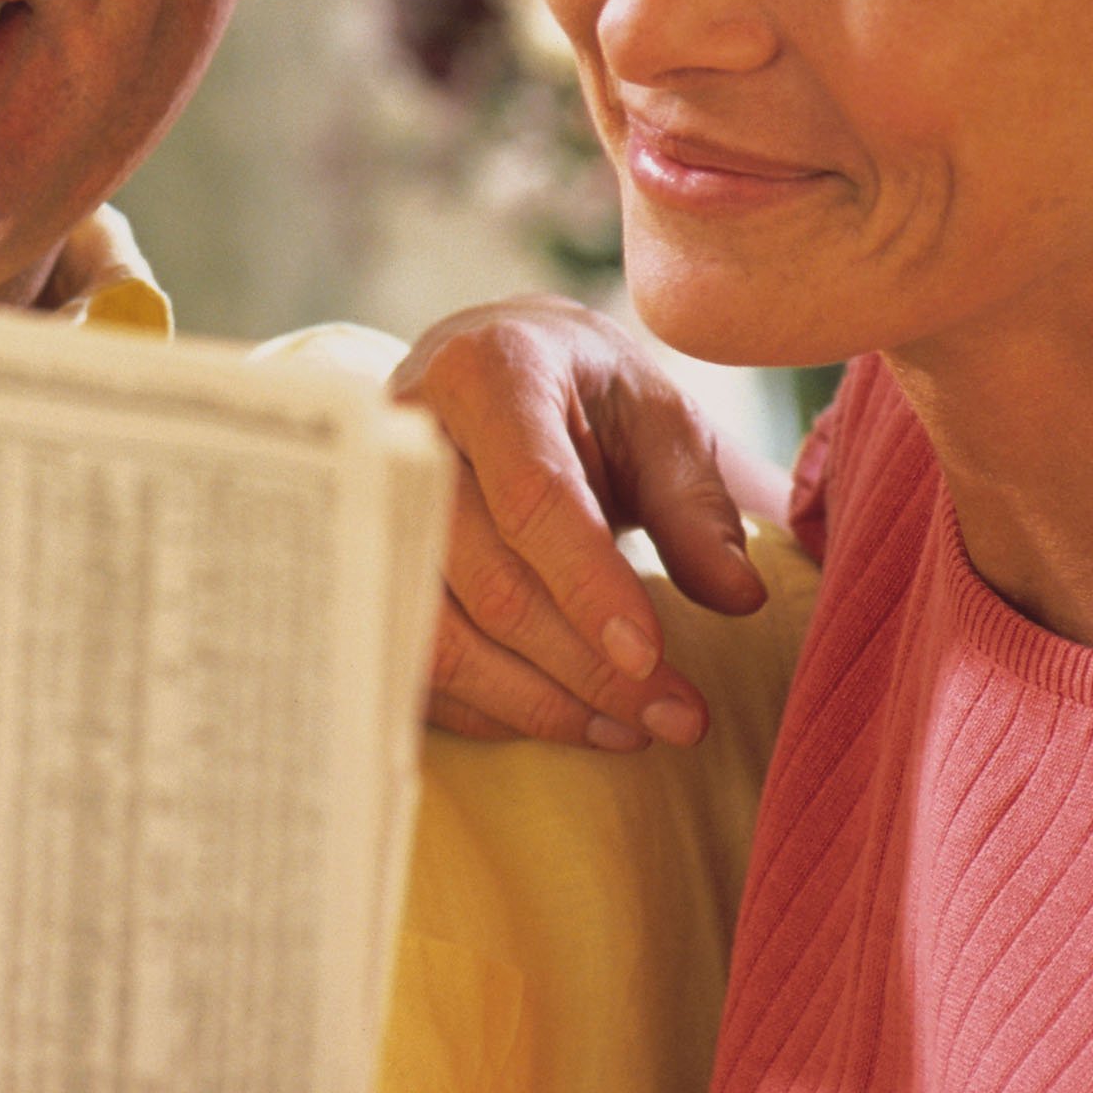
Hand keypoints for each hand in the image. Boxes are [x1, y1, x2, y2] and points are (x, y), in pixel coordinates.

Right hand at [391, 296, 783, 747]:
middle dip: (586, 667)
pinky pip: (412, 664)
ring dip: (538, 703)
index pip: (532, 496)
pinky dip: (490, 709)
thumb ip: (695, 505)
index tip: (652, 660)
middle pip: (486, 581)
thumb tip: (737, 598)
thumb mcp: (659, 421)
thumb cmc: (586, 395)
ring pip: (436, 638)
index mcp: (487, 374)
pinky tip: (567, 718)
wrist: (491, 364)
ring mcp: (362, 507)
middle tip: (678, 718)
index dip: (590, 588)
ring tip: (630, 729)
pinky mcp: (355, 567)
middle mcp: (404, 436)